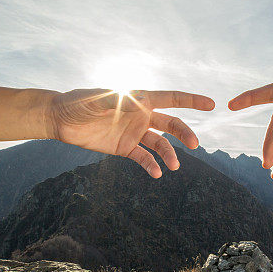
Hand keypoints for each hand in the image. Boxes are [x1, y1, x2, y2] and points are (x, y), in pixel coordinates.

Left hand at [47, 89, 214, 177]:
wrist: (61, 119)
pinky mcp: (125, 148)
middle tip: (194, 144)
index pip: (171, 99)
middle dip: (184, 133)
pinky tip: (157, 173)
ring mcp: (134, 133)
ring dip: (169, 154)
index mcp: (139, 99)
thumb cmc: (78, 102)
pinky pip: (143, 157)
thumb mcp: (96, 99)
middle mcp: (141, 116)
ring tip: (173, 166)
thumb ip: (116, 100)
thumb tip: (139, 101)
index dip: (191, 101)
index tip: (211, 104)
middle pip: (171, 124)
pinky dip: (151, 165)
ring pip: (160, 144)